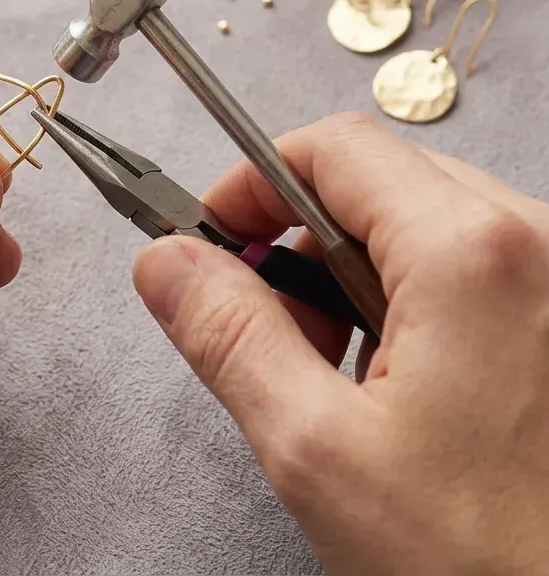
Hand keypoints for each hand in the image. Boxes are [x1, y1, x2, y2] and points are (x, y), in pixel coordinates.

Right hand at [133, 113, 548, 575]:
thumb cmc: (496, 566)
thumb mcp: (321, 452)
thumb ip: (229, 336)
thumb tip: (169, 263)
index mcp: (473, 254)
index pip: (336, 148)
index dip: (255, 183)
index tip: (214, 234)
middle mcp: (538, 243)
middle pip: (378, 182)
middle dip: (301, 242)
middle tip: (265, 320)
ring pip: (423, 226)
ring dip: (353, 279)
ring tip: (335, 372)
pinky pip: (472, 268)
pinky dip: (411, 303)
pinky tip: (398, 383)